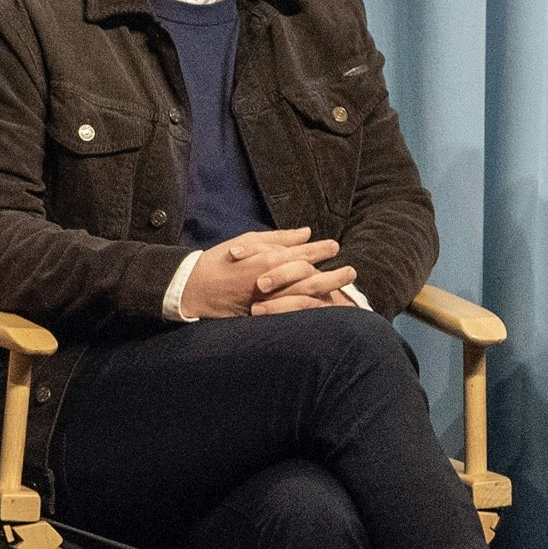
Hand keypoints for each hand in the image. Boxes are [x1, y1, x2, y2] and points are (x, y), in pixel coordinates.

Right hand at [186, 229, 342, 318]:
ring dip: (325, 293)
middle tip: (352, 271)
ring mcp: (269, 300)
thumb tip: (305, 233)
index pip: (303, 253)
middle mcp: (273, 280)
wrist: (195, 288)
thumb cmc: (221, 261)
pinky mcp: (263, 315)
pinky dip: (307, 311)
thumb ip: (278, 238)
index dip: (321, 250)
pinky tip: (320, 309)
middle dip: (333, 274)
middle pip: (310, 277)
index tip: (335, 247)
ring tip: (344, 292)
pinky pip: (290, 314)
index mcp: (268, 258)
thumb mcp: (248, 241)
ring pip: (304, 297)